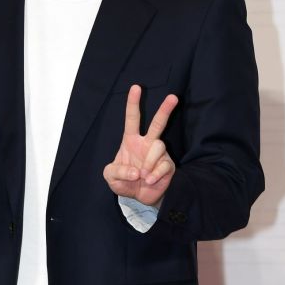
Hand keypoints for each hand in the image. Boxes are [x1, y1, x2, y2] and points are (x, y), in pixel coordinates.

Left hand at [103, 86, 177, 206]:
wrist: (139, 197)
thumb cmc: (124, 181)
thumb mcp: (111, 177)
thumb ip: (118, 172)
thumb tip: (136, 170)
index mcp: (131, 140)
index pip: (132, 118)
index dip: (133, 103)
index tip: (136, 87)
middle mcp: (147, 143)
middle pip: (158, 123)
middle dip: (165, 110)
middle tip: (173, 97)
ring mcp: (159, 154)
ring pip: (159, 146)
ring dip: (149, 162)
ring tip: (143, 176)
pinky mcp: (168, 165)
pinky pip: (164, 165)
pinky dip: (154, 175)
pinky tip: (149, 181)